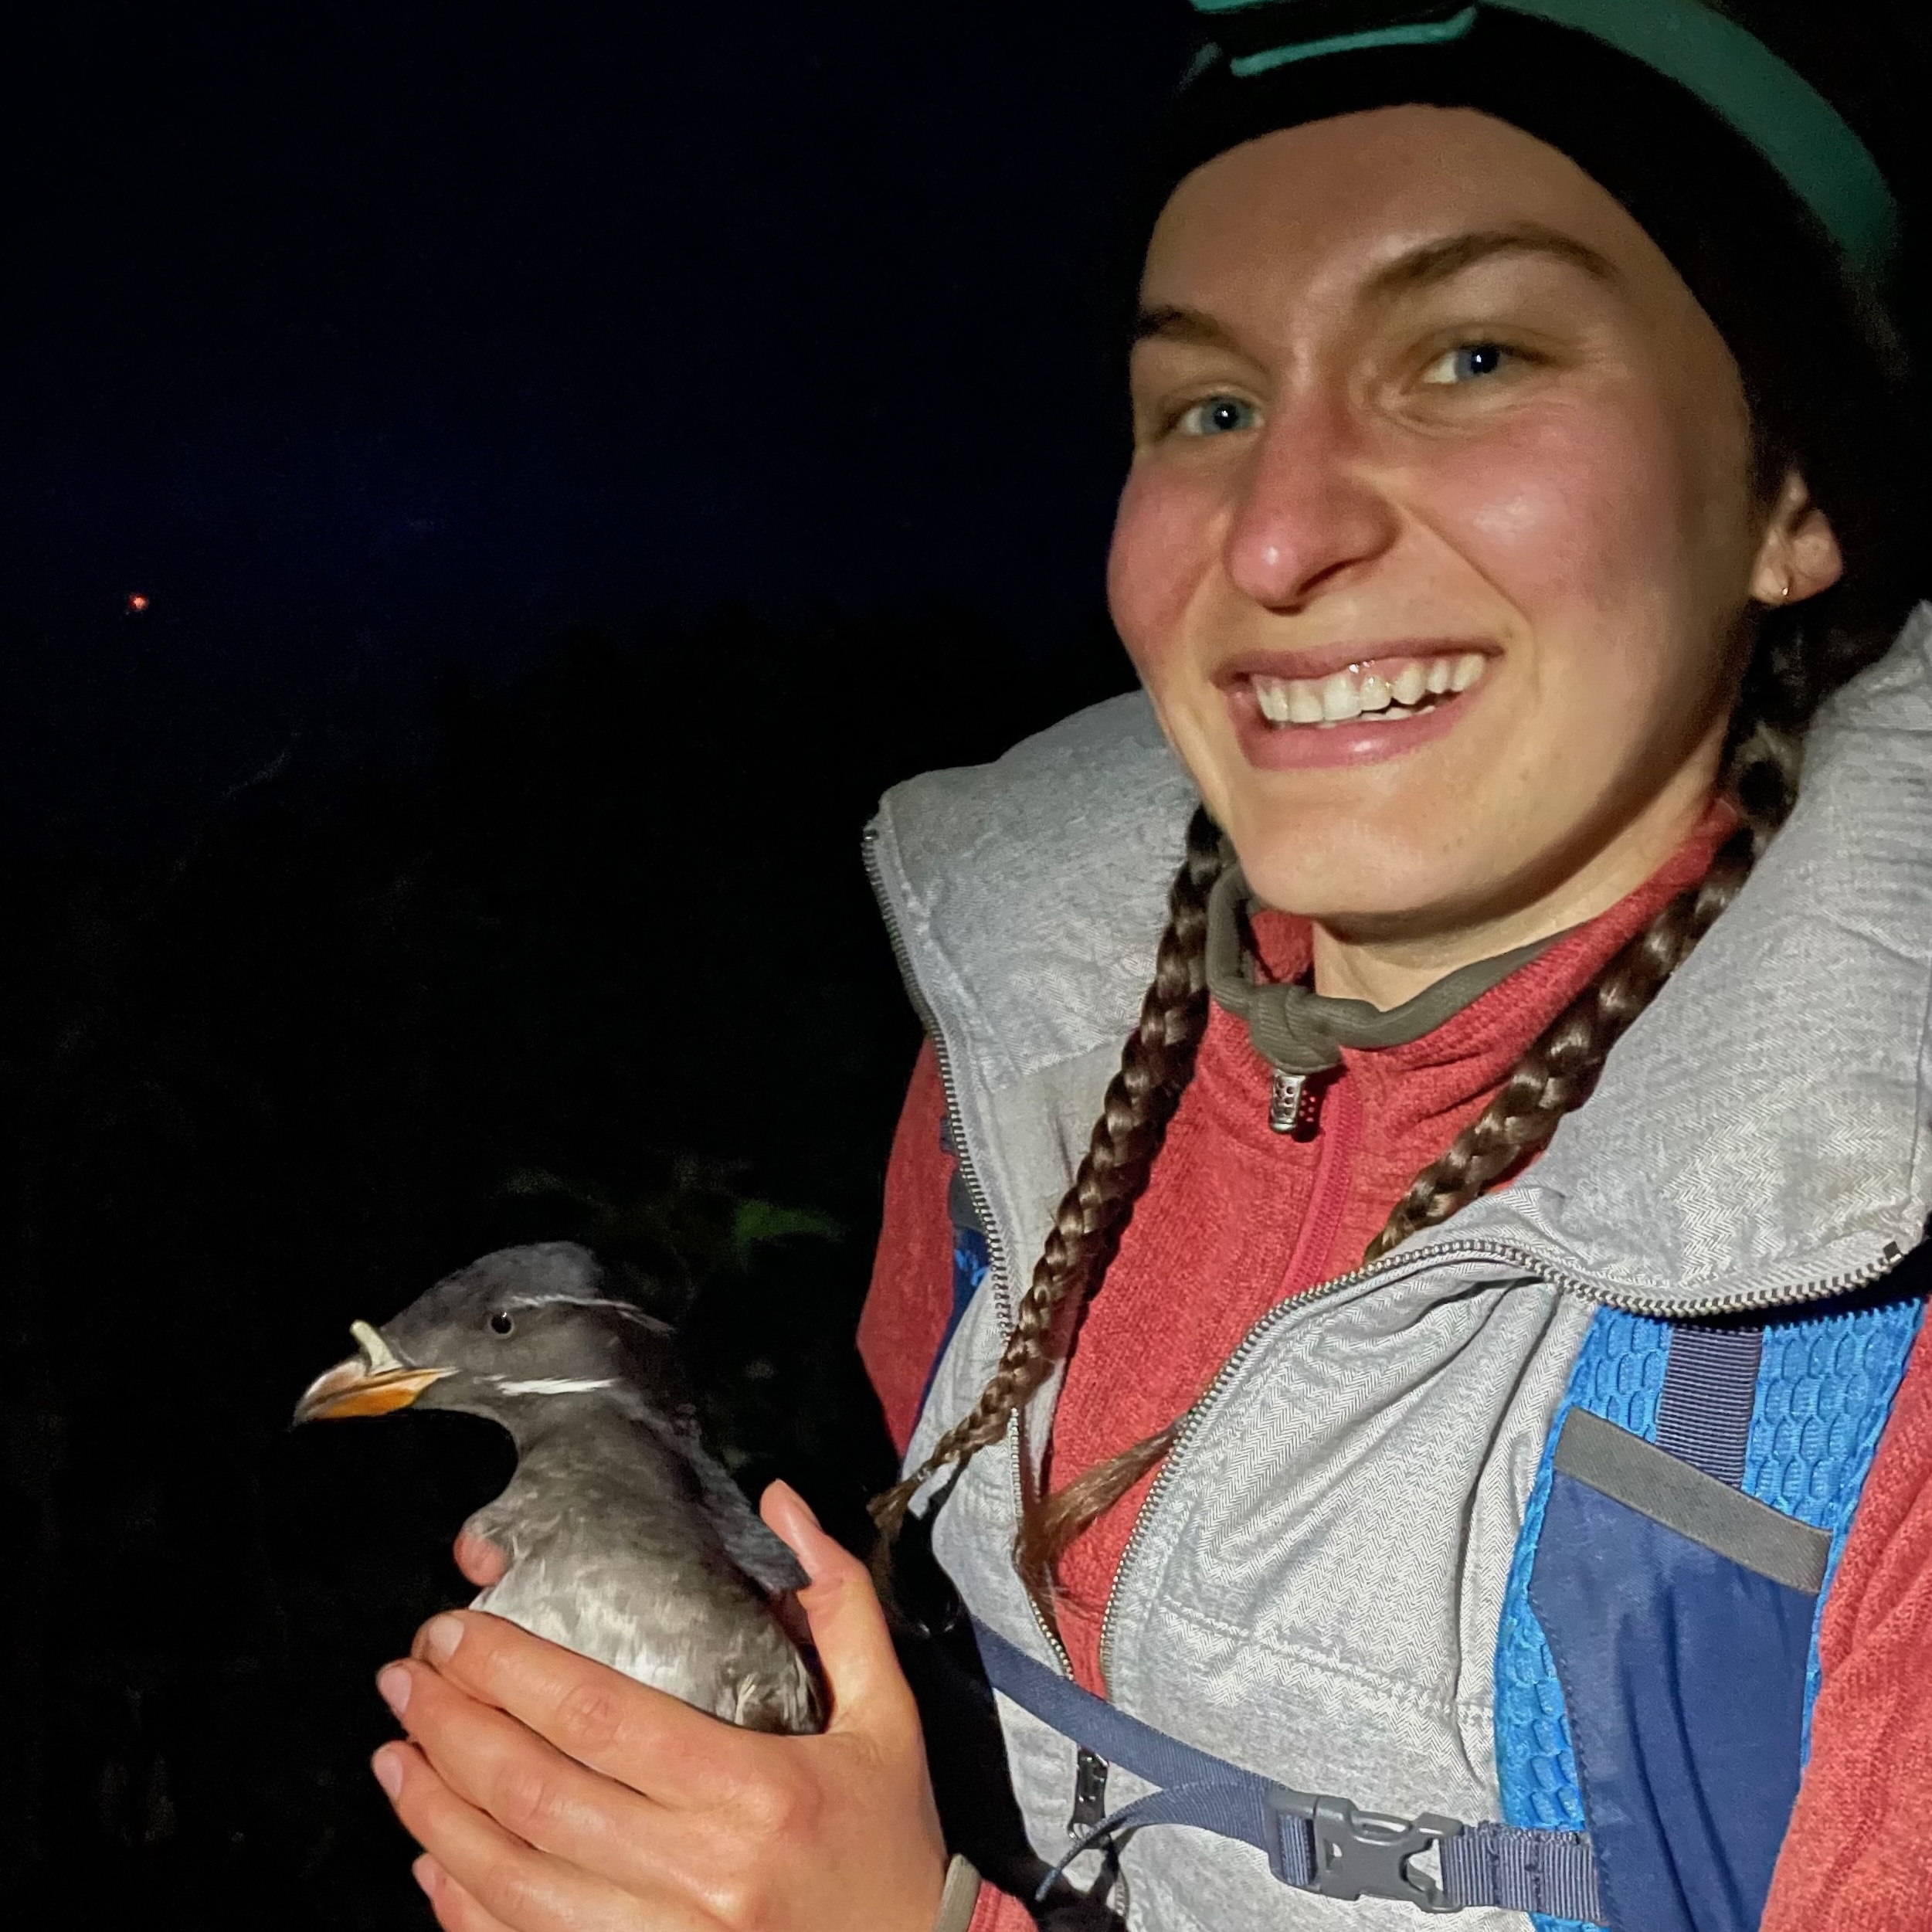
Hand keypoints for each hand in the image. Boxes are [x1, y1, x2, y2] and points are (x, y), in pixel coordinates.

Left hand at [370, 1482, 948, 1931]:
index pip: (599, 1718)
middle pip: (537, 1797)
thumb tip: (780, 1501)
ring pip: (513, 1882)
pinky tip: (430, 1862)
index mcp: (757, 1790)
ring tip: (395, 1757)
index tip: (454, 1635)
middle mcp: (704, 1875)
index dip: (510, 1672)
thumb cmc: (893, 1838)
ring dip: (435, 1818)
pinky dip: (464, 1910)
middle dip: (451, 1732)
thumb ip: (838, 1600)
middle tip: (404, 1681)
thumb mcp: (888, 1712)